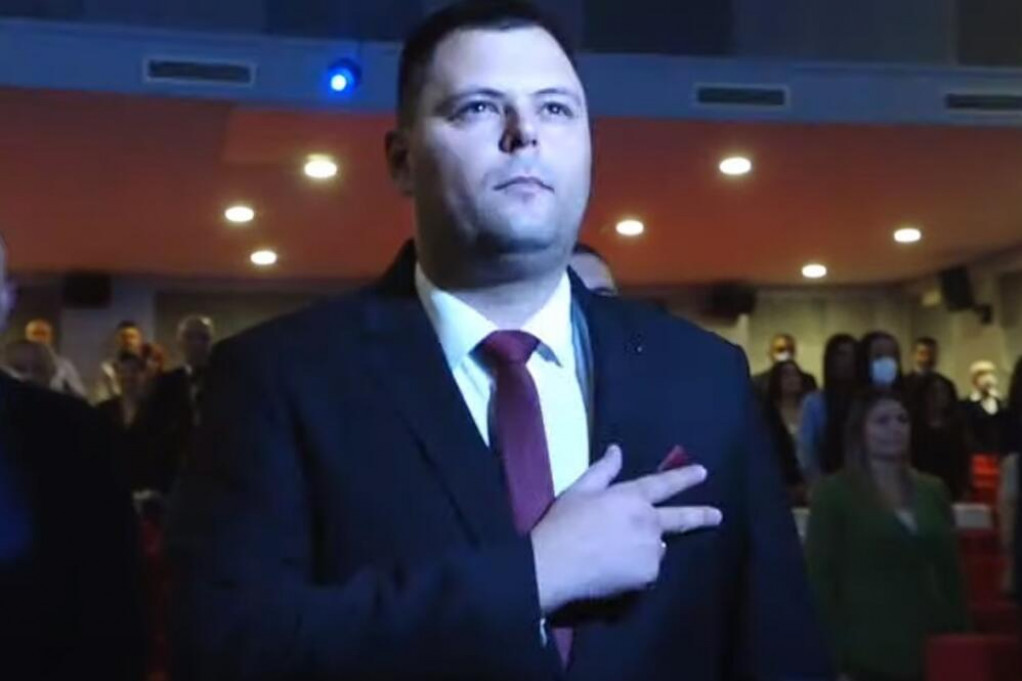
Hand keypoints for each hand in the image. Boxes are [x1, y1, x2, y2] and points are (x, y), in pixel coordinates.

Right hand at [531, 444, 722, 614]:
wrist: (555, 564)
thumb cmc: (564, 522)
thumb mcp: (580, 490)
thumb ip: (603, 470)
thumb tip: (617, 450)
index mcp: (632, 498)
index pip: (664, 484)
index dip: (684, 477)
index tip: (703, 472)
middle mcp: (649, 522)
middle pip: (681, 518)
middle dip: (701, 515)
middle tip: (717, 516)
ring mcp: (651, 550)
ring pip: (657, 546)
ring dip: (648, 545)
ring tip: (619, 551)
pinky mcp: (647, 575)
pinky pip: (648, 569)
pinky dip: (638, 567)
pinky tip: (616, 567)